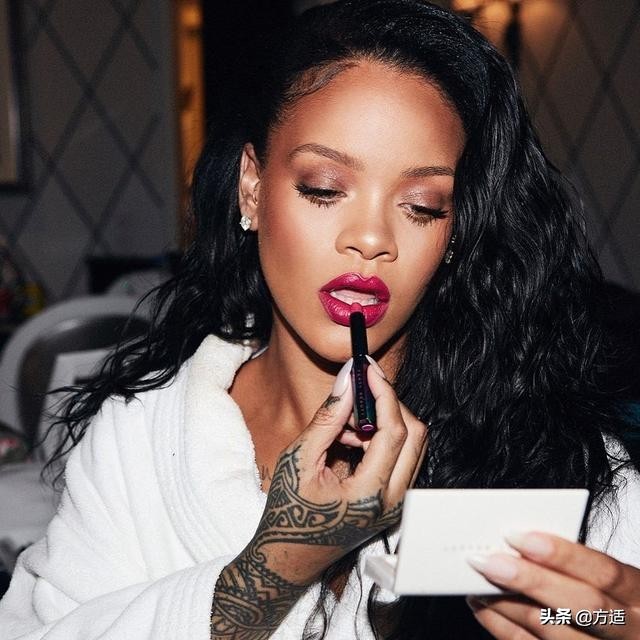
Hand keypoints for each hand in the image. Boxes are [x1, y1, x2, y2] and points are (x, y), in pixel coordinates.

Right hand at [246, 358, 427, 586]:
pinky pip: (402, 457)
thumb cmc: (287, 512)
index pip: (394, 430)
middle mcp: (393, 501)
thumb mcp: (299, 459)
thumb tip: (348, 380)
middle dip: (389, 404)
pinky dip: (381, 439)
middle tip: (359, 391)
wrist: (287, 557)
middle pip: (414, 434)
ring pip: (412, 445)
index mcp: (370, 494)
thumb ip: (327, 418)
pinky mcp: (393, 502)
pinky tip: (350, 441)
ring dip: (385, 422)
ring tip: (345, 425)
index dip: (383, 393)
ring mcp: (397, 504)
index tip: (367, 369)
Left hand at [466, 532, 639, 637]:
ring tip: (475, 579)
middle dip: (528, 580)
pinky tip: (483, 608)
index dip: (560, 553)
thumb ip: (574, 563)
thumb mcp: (610, 579)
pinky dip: (502, 627)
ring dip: (505, 603)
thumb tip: (516, 540)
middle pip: (578, 606)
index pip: (603, 572)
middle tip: (486, 560)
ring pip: (550, 630)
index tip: (516, 535)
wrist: (625, 635)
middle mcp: (629, 630)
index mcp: (638, 594)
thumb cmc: (610, 597)